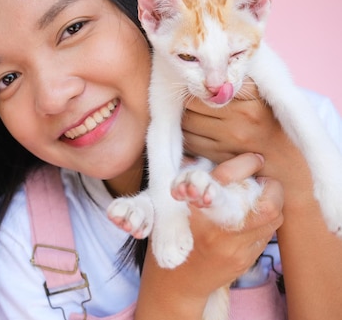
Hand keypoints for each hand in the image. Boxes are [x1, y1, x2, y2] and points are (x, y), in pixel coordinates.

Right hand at [135, 153, 283, 318]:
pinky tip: (250, 219)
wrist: (174, 283)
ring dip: (271, 204)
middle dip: (273, 188)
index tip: (254, 158)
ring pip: (273, 220)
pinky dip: (264, 222)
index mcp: (196, 211)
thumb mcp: (168, 207)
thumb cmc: (168, 238)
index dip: (245, 163)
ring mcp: (235, 249)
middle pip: (266, 205)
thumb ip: (188, 185)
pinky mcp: (244, 261)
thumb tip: (202, 159)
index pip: (227, 179)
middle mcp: (218, 231)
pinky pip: (265, 236)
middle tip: (265, 181)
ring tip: (260, 197)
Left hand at [181, 80, 309, 197]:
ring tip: (191, 116)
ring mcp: (231, 139)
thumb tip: (201, 72)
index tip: (195, 85)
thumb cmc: (269, 120)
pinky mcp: (221, 156)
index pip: (207, 85)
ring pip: (187, 123)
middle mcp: (242, 117)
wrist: (286, 158)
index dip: (196, 85)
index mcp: (253, 96)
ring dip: (184, 119)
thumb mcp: (260, 94)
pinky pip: (190, 142)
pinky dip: (187, 135)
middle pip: (192, 104)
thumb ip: (234, 82)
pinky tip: (193, 131)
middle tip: (188, 101)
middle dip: (186, 102)